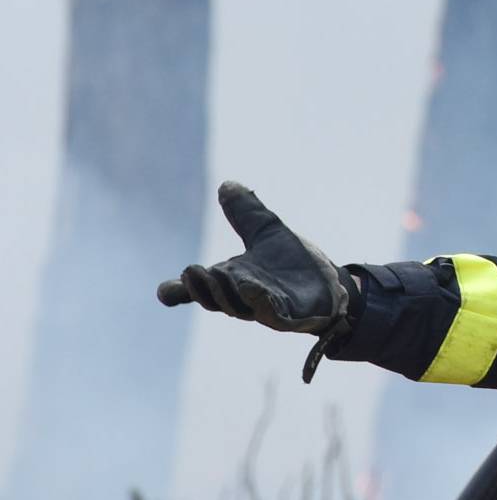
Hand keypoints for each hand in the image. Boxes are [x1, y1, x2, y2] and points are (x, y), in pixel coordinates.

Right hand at [158, 181, 352, 382]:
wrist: (329, 286)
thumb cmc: (293, 264)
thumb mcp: (268, 232)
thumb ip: (246, 213)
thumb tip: (226, 184)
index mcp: (231, 280)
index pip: (200, 288)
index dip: (180, 291)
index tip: (164, 291)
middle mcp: (243, 296)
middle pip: (215, 297)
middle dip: (202, 287)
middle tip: (191, 272)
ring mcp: (264, 308)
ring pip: (238, 305)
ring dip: (226, 293)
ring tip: (217, 274)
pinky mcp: (288, 315)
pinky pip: (271, 311)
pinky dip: (260, 301)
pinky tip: (252, 288)